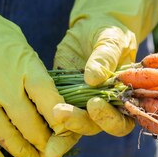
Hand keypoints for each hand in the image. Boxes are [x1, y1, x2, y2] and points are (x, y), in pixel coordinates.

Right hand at [0, 0, 77, 156]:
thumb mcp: (23, 48)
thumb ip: (37, 77)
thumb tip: (58, 109)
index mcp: (23, 66)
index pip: (48, 100)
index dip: (60, 120)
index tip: (67, 132)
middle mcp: (1, 84)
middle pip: (29, 123)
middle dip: (44, 142)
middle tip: (52, 152)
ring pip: (6, 136)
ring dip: (23, 152)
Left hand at [53, 0, 157, 136]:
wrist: (91, 27)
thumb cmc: (109, 34)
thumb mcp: (111, 41)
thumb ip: (105, 58)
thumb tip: (93, 78)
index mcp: (123, 100)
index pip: (120, 122)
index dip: (109, 119)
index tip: (94, 103)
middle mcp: (104, 109)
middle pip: (93, 127)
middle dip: (78, 123)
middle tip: (61, 113)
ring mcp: (81, 106)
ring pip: (72, 126)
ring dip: (60, 128)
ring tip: (50, 118)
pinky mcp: (61, 98)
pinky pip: (52, 113)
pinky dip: (44, 118)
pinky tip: (34, 120)